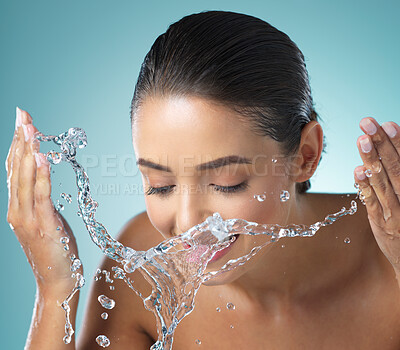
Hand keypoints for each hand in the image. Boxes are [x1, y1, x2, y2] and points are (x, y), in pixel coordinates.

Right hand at [6, 107, 79, 291]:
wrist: (57, 280)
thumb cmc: (55, 249)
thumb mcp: (47, 219)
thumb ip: (41, 200)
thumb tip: (43, 179)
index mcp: (17, 206)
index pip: (15, 168)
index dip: (17, 144)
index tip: (22, 122)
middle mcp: (16, 210)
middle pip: (16, 168)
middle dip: (20, 140)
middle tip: (22, 115)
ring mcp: (26, 218)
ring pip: (24, 178)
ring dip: (28, 152)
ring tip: (29, 129)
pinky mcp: (41, 225)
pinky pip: (40, 196)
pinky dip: (40, 176)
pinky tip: (42, 158)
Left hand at [354, 117, 399, 272]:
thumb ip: (397, 175)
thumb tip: (384, 151)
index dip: (396, 142)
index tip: (387, 123)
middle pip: (394, 166)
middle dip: (381, 143)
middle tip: (368, 123)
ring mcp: (396, 209)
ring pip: (383, 181)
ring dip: (371, 159)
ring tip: (361, 140)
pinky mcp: (382, 222)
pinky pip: (373, 202)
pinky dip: (365, 186)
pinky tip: (357, 171)